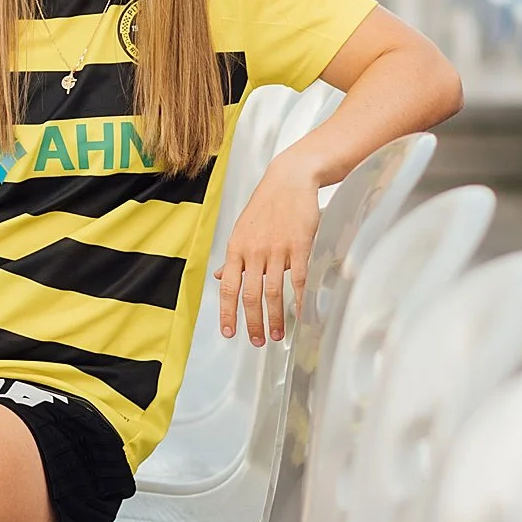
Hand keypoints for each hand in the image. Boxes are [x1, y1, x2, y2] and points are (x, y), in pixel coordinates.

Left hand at [214, 153, 321, 345]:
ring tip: (278, 335)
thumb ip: (234, 257)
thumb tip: (220, 276)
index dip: (227, 313)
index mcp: (236, 248)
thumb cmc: (266, 205)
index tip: (229, 333)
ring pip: (273, 292)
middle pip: (250, 295)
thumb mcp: (242, 230)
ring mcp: (277, 249)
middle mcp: (254, 251)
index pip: (228, 288)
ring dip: (275, 318)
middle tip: (257, 341)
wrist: (289, 180)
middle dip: (253, 323)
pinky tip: (300, 314)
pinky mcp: (299, 245)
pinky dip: (299, 301)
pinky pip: (298, 279)